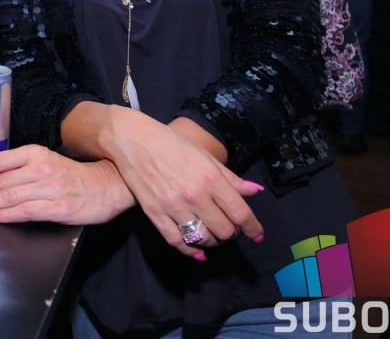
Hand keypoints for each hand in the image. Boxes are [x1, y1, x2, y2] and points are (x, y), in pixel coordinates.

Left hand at [0, 145, 134, 225]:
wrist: (106, 185)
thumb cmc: (72, 175)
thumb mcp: (45, 161)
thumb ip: (20, 168)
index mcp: (34, 153)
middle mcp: (40, 168)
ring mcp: (48, 188)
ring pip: (7, 196)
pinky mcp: (57, 207)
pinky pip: (24, 211)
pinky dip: (5, 215)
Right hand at [99, 109, 263, 257]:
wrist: (132, 140)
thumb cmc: (171, 143)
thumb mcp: (204, 156)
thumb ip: (230, 177)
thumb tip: (254, 192)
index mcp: (211, 178)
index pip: (240, 213)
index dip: (253, 228)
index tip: (256, 234)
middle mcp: (195, 195)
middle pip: (224, 230)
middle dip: (232, 233)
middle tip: (230, 228)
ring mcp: (173, 206)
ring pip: (203, 238)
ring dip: (213, 241)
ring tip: (213, 235)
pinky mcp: (154, 213)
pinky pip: (177, 241)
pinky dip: (191, 250)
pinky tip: (198, 251)